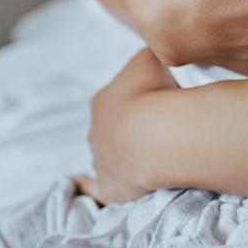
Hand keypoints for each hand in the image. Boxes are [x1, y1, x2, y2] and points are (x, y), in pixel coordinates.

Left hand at [79, 48, 177, 204]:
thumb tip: (152, 64)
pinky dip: (91, 187)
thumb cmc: (154, 91)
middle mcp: (96, 129)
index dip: (138, 101)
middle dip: (131, 130)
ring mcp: (100, 159)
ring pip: (107, 156)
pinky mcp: (109, 187)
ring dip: (123, 155)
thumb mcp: (151, 59)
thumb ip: (147, 59)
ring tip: (150, 157)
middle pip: (112, 129)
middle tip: (160, 131)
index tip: (158, 103)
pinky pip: (97, 188)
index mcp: (103, 100)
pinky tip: (87, 187)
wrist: (157, 132)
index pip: (118, 99)